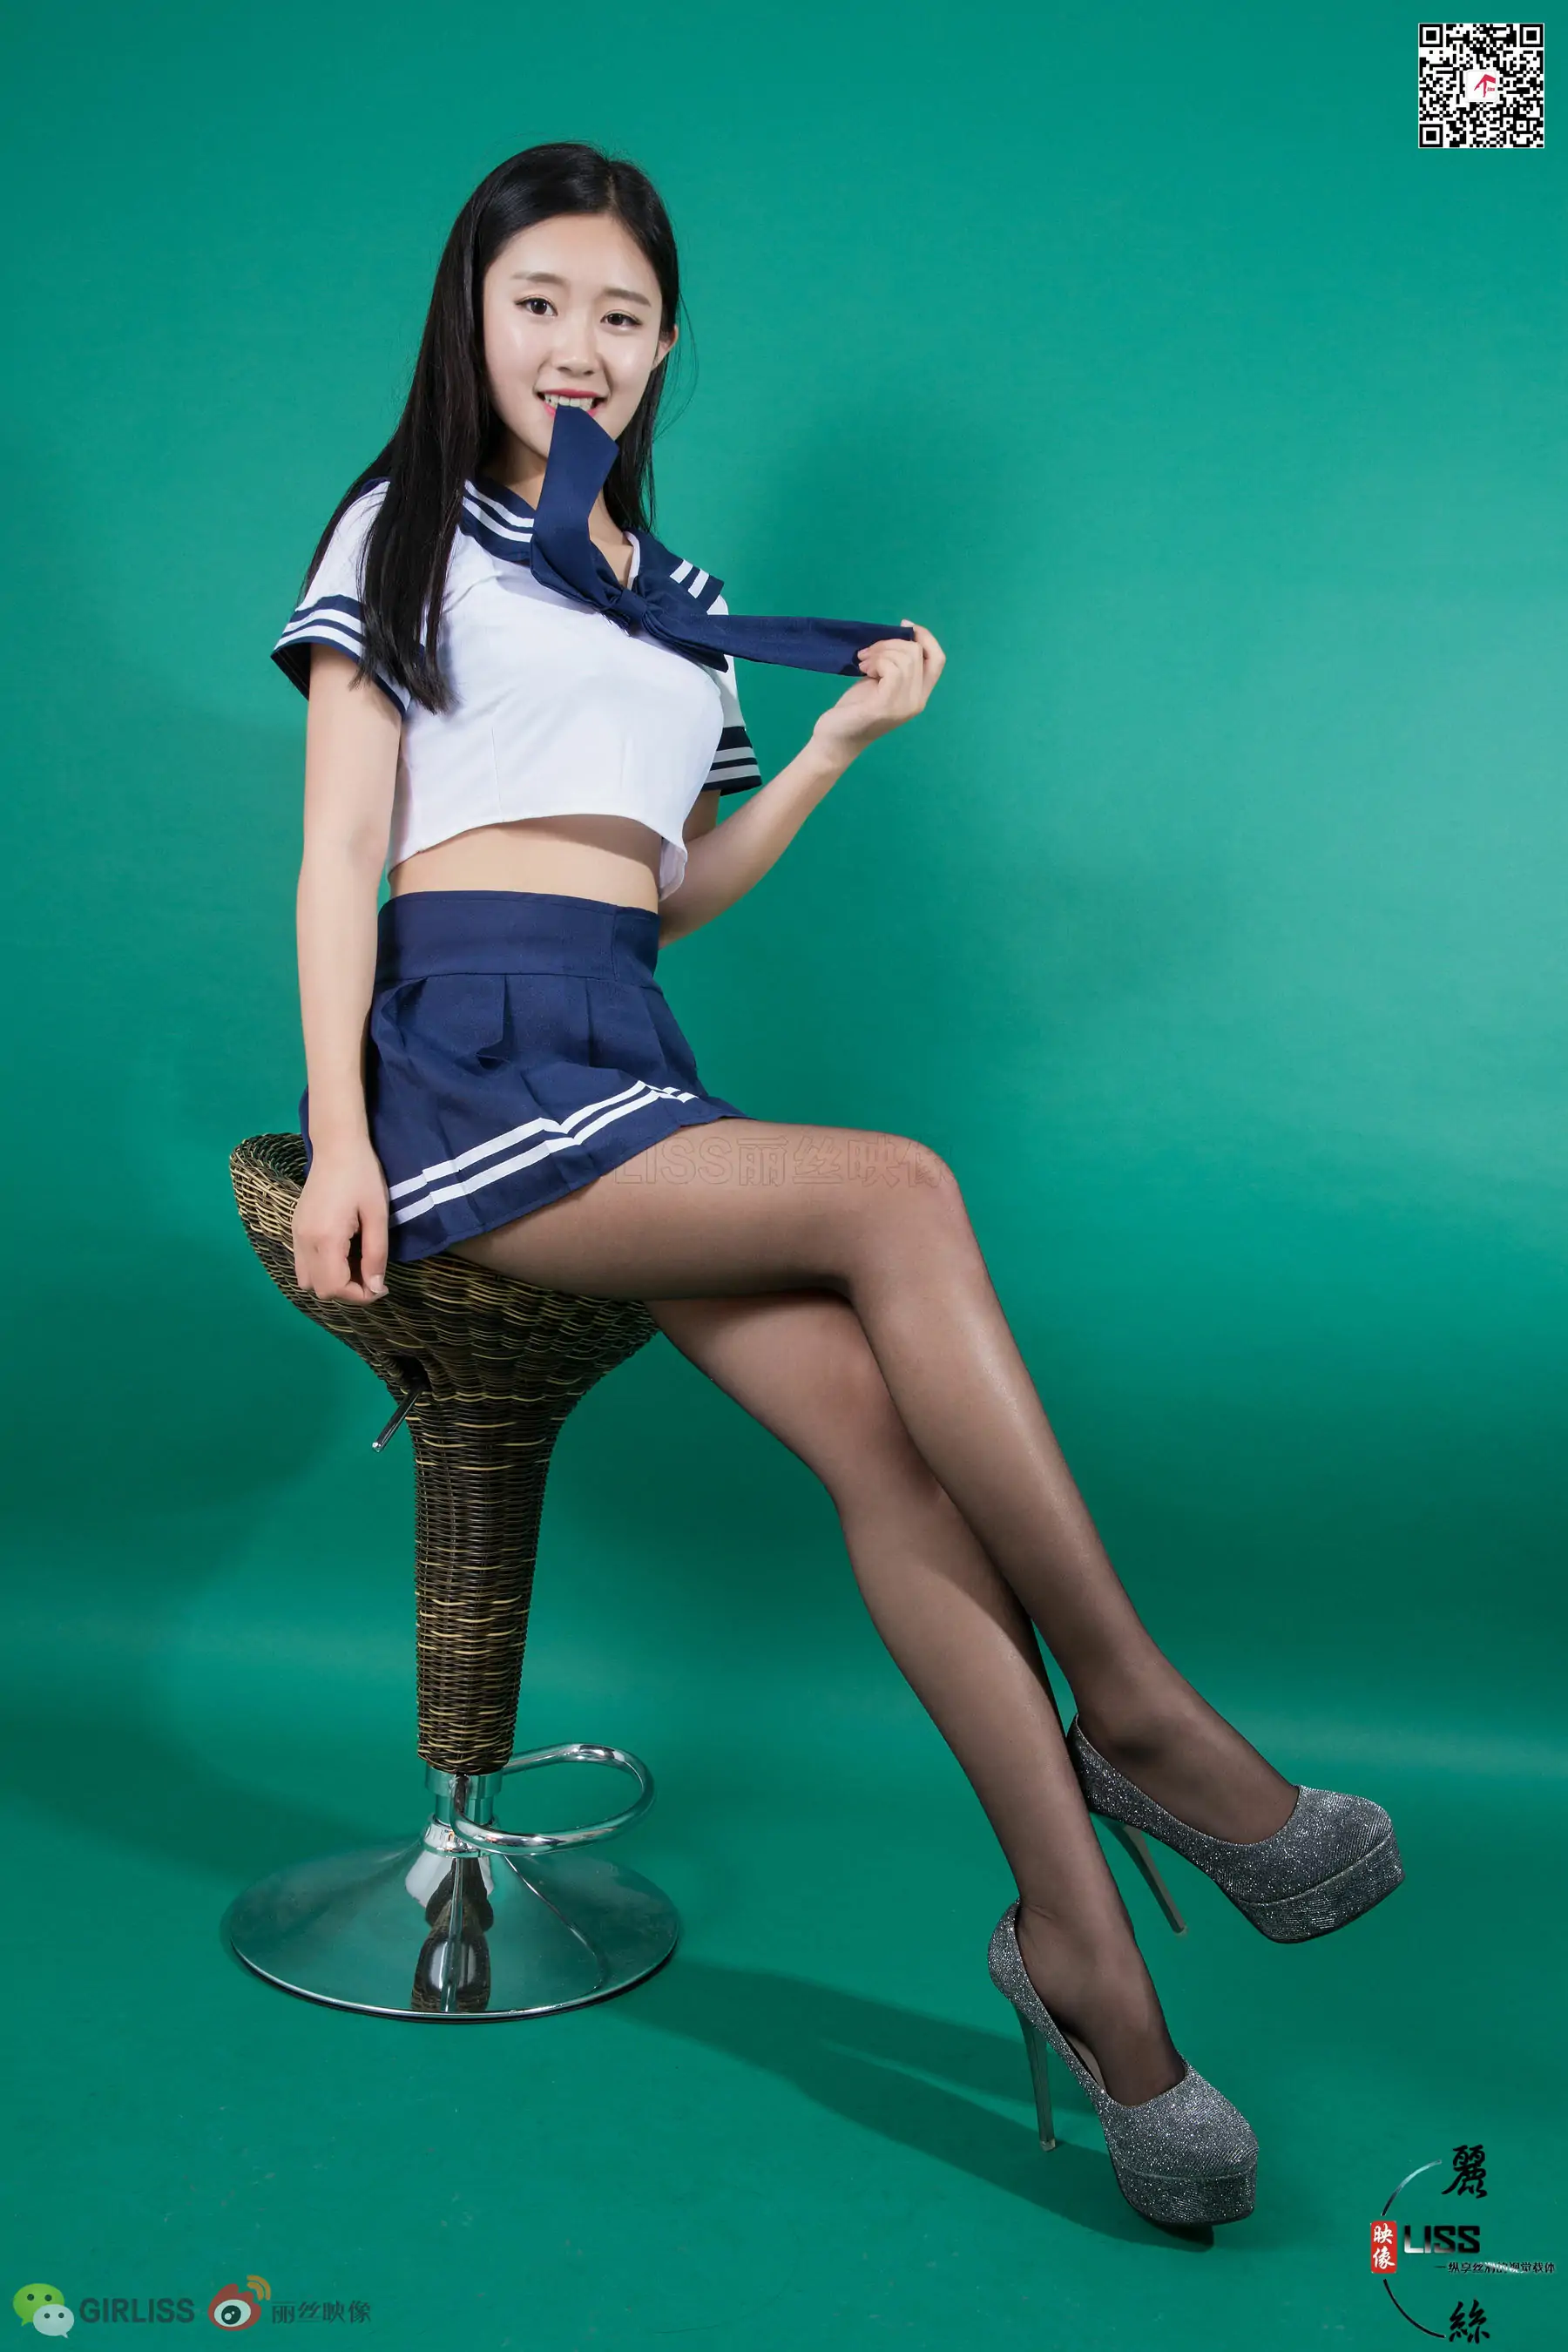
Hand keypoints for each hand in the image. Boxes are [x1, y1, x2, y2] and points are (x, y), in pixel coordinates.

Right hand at [292, 1137, 390, 1303]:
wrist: (336, 1146)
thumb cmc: (362, 1176)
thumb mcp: (377, 1215)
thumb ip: (376, 1254)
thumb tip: (376, 1287)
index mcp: (325, 1238)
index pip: (334, 1287)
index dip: (360, 1296)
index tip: (381, 1286)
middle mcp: (304, 1241)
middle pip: (319, 1289)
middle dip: (347, 1291)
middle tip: (372, 1275)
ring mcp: (295, 1234)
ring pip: (307, 1280)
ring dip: (332, 1281)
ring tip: (357, 1265)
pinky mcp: (295, 1228)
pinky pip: (303, 1263)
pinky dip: (322, 1269)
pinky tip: (343, 1253)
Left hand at [812, 620, 944, 759]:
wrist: (835, 738)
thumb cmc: (855, 709)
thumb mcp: (881, 681)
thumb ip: (895, 664)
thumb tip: (902, 632)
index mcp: (919, 695)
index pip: (938, 659)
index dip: (926, 637)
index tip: (904, 625)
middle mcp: (917, 702)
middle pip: (917, 653)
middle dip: (890, 642)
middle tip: (867, 653)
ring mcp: (903, 705)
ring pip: (905, 657)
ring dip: (880, 651)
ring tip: (863, 662)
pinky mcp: (885, 706)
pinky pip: (891, 668)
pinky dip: (876, 661)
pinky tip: (864, 669)